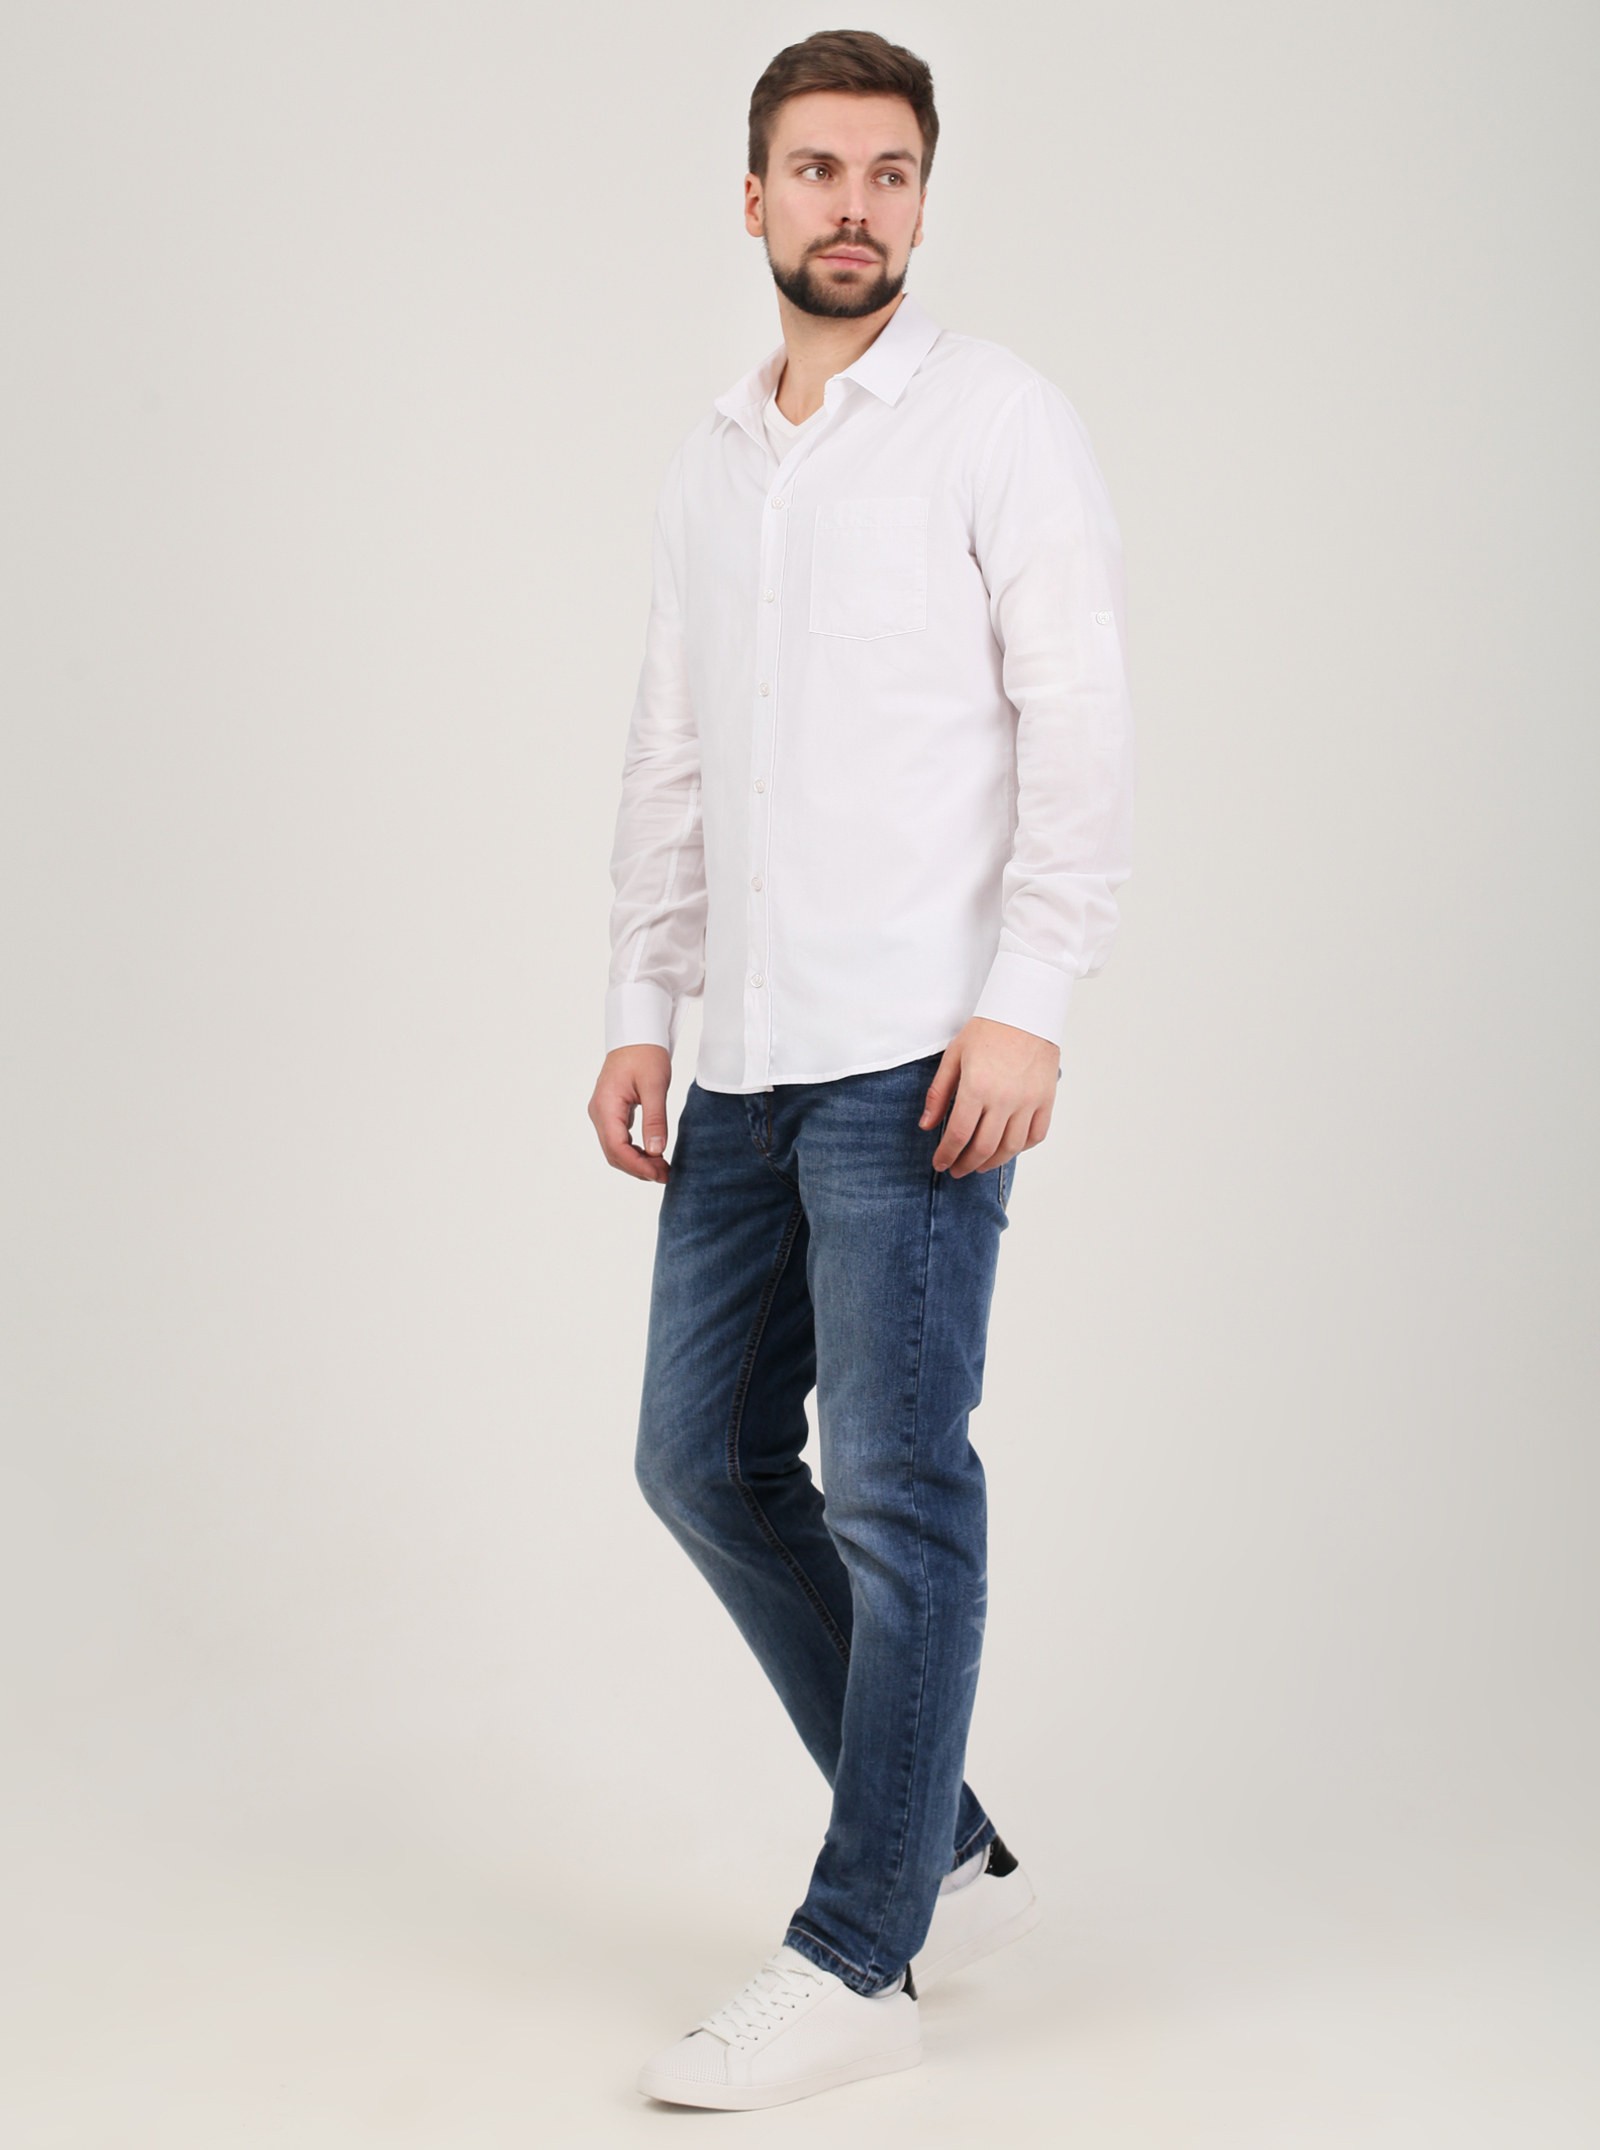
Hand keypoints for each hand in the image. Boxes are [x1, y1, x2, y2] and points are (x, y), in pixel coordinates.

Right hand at [589, 1044, 673, 1183]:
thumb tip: (657, 1151)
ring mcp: (602, 1113)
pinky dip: (634, 1151)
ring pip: (615, 1149)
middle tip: (666, 1175)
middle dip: (638, 1168)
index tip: (659, 1174)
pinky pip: (618, 1139)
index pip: (617, 1147)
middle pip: (613, 1153)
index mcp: (606, 1106)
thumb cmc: (645, 1054)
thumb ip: (655, 1119)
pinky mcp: (610, 1112)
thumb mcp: (655, 1086)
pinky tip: (653, 1154)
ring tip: (662, 1168)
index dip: (637, 1165)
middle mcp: (598, 1112)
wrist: (637, 1034)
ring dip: (636, 1162)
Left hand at [920, 1017, 1059, 1176]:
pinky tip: (1007, 1149)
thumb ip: (939, 1093)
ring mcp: (1028, 1101)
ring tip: (979, 1165)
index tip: (940, 1164)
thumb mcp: (954, 1056)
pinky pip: (1036, 1135)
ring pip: (1010, 1148)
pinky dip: (1020, 1148)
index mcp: (977, 1088)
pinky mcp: (1046, 1099)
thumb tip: (926, 1125)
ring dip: (992, 1163)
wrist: (1026, 1010)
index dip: (947, 1155)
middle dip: (966, 1165)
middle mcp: (1004, 1099)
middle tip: (957, 1170)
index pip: (958, 1135)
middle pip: (983, 1148)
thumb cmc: (988, 1029)